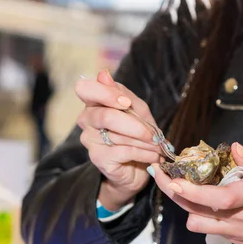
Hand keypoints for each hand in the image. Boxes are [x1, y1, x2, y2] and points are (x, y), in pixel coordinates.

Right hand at [76, 70, 161, 210]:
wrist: (135, 169)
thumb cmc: (136, 135)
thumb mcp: (138, 111)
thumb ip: (124, 95)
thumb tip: (103, 74)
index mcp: (94, 102)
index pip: (84, 88)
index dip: (105, 94)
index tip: (126, 103)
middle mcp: (86, 120)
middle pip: (105, 116)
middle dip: (135, 125)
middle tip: (154, 134)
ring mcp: (89, 140)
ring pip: (118, 136)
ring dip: (145, 141)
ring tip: (157, 146)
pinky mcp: (98, 158)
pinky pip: (124, 151)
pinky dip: (144, 153)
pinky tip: (153, 156)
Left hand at [151, 143, 242, 243]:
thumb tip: (234, 148)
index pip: (222, 197)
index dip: (194, 190)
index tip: (174, 180)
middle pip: (199, 210)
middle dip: (175, 192)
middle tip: (160, 174)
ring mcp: (238, 233)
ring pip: (198, 223)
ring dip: (186, 206)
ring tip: (179, 185)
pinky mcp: (236, 241)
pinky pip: (209, 228)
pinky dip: (199, 214)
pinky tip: (198, 199)